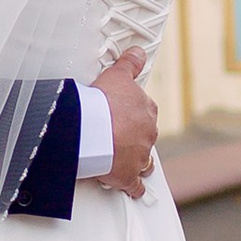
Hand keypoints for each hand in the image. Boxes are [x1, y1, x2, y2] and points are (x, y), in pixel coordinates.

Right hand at [88, 48, 157, 198]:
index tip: (125, 114)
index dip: (134, 113)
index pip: (145, 112)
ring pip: (145, 161)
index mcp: (146, 111)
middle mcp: (147, 135)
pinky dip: (135, 188)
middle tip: (120, 136)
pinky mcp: (128, 176)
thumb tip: (139, 52)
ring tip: (129, 161)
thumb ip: (130, 63)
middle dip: (136, 137)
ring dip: (139, 161)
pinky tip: (133, 189)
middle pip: (145, 136)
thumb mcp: (117, 75)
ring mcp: (139, 156)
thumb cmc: (103, 103)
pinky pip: (135, 185)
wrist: (92, 129)